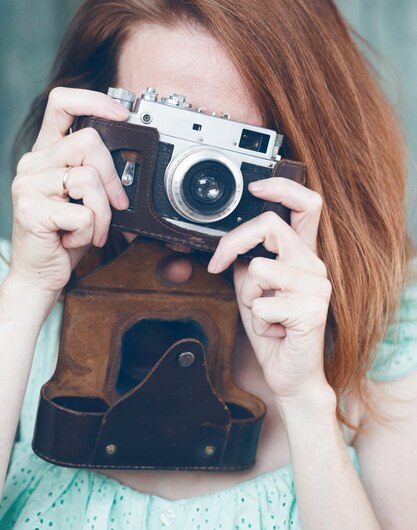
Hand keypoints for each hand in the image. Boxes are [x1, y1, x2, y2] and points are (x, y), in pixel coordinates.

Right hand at [9, 87, 129, 295]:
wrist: (40, 274)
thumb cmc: (65, 235)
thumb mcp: (87, 199)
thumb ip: (101, 175)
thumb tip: (136, 162)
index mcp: (47, 152)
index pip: (62, 103)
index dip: (94, 100)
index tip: (122, 115)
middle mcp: (33, 162)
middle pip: (88, 141)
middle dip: (112, 177)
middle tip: (116, 204)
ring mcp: (27, 184)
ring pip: (89, 178)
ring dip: (103, 212)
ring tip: (91, 228)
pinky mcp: (30, 210)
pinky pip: (83, 213)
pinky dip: (90, 232)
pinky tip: (75, 239)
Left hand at [207, 177, 331, 402]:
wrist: (289, 374)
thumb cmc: (273, 331)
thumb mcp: (251, 291)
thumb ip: (246, 264)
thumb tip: (232, 248)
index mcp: (303, 256)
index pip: (307, 206)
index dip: (283, 188)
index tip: (255, 187)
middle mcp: (315, 265)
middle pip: (271, 226)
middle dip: (234, 242)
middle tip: (219, 262)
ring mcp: (317, 286)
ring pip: (258, 269)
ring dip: (248, 296)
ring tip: (265, 313)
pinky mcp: (312, 309)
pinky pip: (262, 303)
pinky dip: (257, 320)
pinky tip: (275, 330)